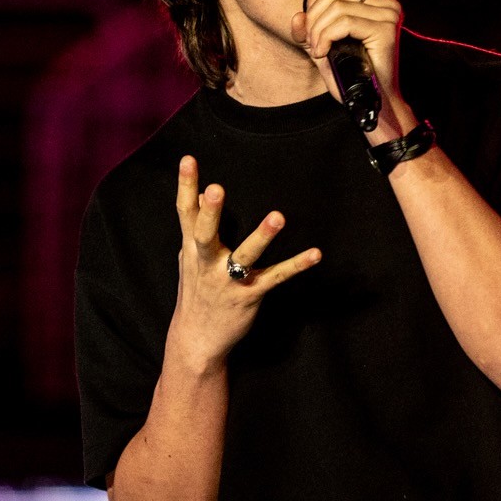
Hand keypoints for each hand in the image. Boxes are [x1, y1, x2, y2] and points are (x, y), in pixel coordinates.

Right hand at [167, 154, 320, 370]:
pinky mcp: (249, 296)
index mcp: (192, 250)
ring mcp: (227, 281)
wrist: (197, 340)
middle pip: (204, 234)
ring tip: (278, 216)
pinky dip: (296, 265)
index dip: (186, 186)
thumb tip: (196, 198)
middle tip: (216, 189)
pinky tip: (315, 254)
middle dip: (210, 213)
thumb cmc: (195, 294)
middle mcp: (206, 263)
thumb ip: (192, 231)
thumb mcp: (188, 260)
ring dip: (261, 236)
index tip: (189, 159)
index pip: (185, 213)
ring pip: (245, 256)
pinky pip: (275, 277)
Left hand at [291, 0, 414, 141]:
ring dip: (318, 31)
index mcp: (374, 2)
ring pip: (338, 7)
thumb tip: (297, 16)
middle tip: (311, 44)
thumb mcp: (324, 47)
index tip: (310, 29)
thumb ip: (309, 31)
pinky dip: (327, 37)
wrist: (372, 102)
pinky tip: (323, 52)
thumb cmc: (351, 76)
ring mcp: (388, 15)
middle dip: (314, 18)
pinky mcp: (386, 29)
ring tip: (317, 50)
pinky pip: (345, 22)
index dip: (314, 1)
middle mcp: (385, 4)